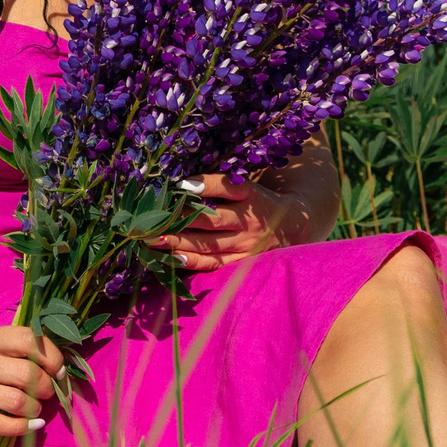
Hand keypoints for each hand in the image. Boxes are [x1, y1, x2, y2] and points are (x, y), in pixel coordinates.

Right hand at [0, 324, 62, 436]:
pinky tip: (32, 424)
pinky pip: (0, 425)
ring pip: (16, 401)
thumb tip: (61, 371)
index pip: (28, 340)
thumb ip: (24, 350)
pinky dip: (23, 427)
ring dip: (34, 407)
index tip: (57, 371)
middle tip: (46, 392)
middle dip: (45, 387)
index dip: (51, 357)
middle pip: (26, 374)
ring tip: (33, 407)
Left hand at [149, 172, 313, 270]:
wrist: (294, 225)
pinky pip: (214, 264)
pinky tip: (171, 259)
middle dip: (180, 219)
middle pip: (213, 220)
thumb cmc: (259, 200)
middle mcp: (249, 220)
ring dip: (179, 242)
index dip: (205, 185)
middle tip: (152, 218)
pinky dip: (192, 262)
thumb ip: (221, 185)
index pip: (227, 187)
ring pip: (209, 244)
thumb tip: (178, 183)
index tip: (180, 184)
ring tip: (152, 240)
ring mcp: (246, 244)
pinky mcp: (242, 261)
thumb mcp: (247, 186)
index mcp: (251, 195)